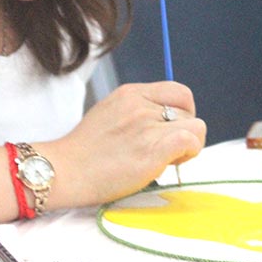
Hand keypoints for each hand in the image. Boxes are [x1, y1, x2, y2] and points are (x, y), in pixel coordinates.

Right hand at [46, 81, 205, 207]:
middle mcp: (141, 104)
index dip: (182, 111)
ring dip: (189, 145)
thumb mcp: (109, 113)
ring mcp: (146, 126)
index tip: (169, 129)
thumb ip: (136, 112)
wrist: (65, 170)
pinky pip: (191, 140)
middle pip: (188, 110)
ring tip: (167, 159)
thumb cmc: (85, 151)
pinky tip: (171, 163)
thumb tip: (165, 123)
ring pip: (196, 126)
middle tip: (166, 150)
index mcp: (130, 93)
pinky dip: (189, 153)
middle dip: (184, 130)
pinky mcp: (152, 149)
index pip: (178, 91)